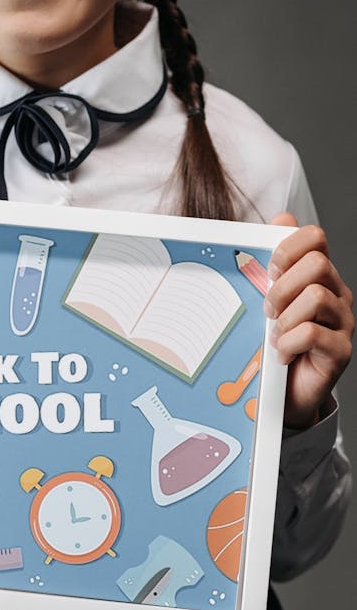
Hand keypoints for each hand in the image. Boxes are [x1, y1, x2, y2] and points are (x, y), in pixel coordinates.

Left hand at [266, 214, 352, 429]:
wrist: (284, 390)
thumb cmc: (275, 338)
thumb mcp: (267, 297)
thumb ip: (272, 262)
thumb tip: (279, 219)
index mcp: (318, 275)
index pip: (316, 237)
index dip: (289, 247)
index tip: (269, 269)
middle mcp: (336, 294)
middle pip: (318, 263)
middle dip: (283, 285)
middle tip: (268, 309)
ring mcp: (342, 322)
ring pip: (316, 296)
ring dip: (286, 316)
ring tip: (275, 333)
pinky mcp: (341, 351)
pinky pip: (313, 333)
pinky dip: (289, 342)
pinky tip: (282, 352)